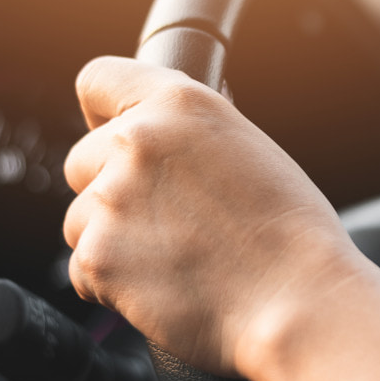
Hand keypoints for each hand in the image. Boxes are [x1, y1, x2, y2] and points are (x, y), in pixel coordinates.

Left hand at [62, 56, 365, 377]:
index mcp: (180, 103)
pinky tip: (166, 287)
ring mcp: (111, 199)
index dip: (103, 115)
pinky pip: (83, 271)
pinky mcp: (99, 257)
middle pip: (82, 161)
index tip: (113, 138)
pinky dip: (113, 286)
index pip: (97, 80)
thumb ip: (193, 135)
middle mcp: (137, 140)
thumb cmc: (292, 233)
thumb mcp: (250, 150)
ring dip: (113, 241)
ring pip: (81, 220)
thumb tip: (165, 137)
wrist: (298, 300)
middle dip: (111, 191)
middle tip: (167, 222)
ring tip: (176, 261)